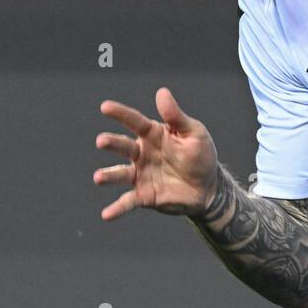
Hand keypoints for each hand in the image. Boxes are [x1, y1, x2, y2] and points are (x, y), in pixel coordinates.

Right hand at [93, 87, 219, 220]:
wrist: (208, 187)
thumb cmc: (200, 156)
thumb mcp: (194, 133)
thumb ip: (176, 116)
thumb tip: (162, 92)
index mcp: (153, 135)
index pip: (134, 121)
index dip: (120, 114)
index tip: (105, 107)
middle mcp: (142, 153)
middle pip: (123, 146)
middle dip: (111, 143)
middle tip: (101, 141)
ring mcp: (141, 175)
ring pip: (121, 174)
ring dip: (108, 176)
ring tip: (98, 177)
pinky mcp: (145, 195)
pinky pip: (129, 201)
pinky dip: (117, 208)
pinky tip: (106, 215)